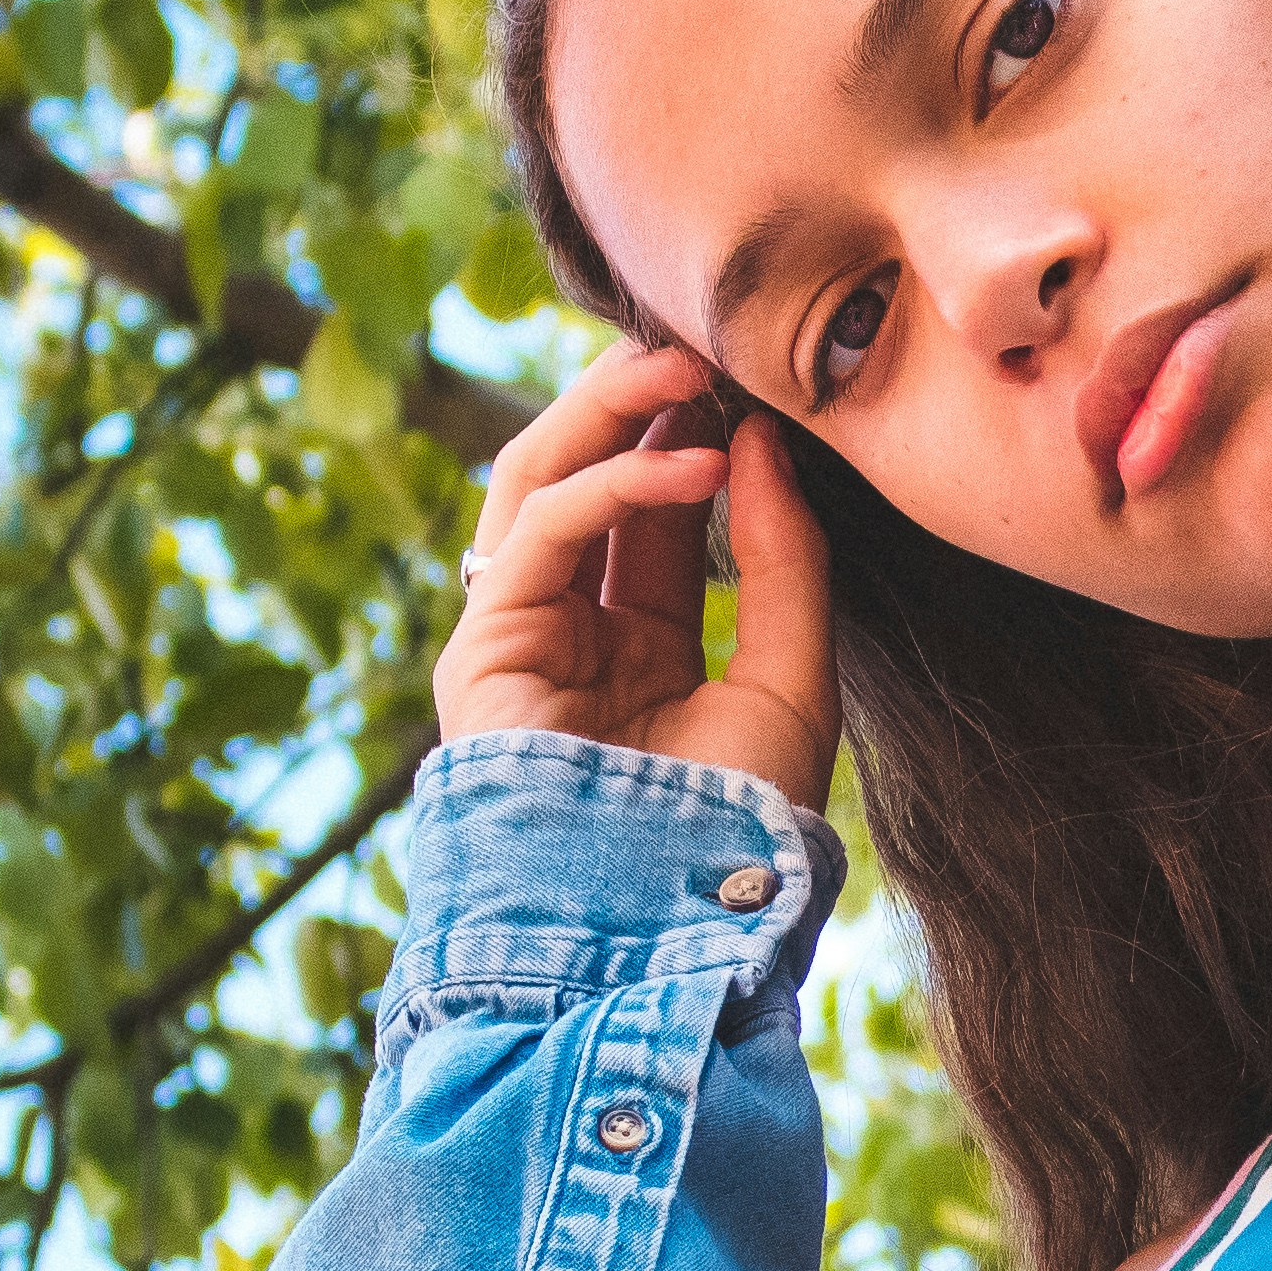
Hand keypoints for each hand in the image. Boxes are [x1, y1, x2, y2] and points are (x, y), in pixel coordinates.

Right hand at [435, 339, 838, 814]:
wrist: (668, 927)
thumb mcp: (790, 679)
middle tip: (708, 344)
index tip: (753, 375)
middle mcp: (567, 633)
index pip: (651, 509)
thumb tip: (763, 442)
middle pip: (582, 477)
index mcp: (636, 644)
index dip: (695, 434)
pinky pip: (539, 530)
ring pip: (537, 481)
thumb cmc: (732, 825)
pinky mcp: (481, 649)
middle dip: (638, 404)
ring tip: (691, 368)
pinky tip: (694, 463)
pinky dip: (614, 484)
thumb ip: (783, 563)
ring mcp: (516, 638)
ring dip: (608, 412)